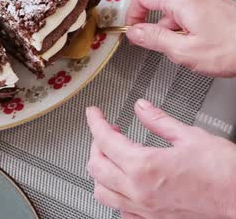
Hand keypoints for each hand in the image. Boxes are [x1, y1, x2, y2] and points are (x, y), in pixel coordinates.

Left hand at [86, 100, 235, 218]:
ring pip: (101, 191)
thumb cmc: (224, 174)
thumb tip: (142, 108)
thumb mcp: (190, 136)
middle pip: (96, 165)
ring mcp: (143, 209)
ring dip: (101, 171)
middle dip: (96, 144)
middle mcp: (138, 191)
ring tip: (112, 157)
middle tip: (108, 132)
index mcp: (144, 166)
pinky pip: (121, 210)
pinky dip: (115, 195)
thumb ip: (159, 121)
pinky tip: (124, 185)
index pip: (104, 139)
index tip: (94, 114)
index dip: (95, 122)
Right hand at [125, 0, 235, 77]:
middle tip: (155, 43)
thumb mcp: (183, 51)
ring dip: (171, 27)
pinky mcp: (216, 3)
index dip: (132, 14)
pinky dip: (186, 25)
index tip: (132, 30)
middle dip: (153, 24)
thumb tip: (135, 33)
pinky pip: (190, 10)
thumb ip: (153, 39)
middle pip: (158, 1)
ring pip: (175, 7)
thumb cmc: (233, 49)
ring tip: (184, 47)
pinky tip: (197, 42)